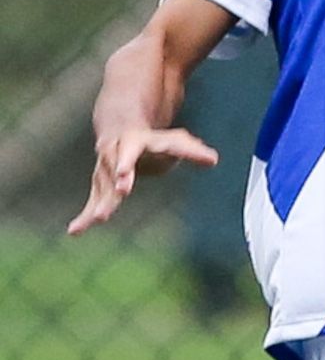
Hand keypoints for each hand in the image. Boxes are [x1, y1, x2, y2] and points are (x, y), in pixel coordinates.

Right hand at [70, 127, 218, 235]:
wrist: (122, 128)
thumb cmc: (156, 140)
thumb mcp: (175, 141)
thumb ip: (192, 151)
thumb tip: (213, 160)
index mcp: (135, 142)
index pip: (131, 150)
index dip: (126, 161)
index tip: (123, 174)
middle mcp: (116, 154)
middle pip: (113, 168)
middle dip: (116, 181)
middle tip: (121, 192)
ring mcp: (106, 168)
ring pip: (102, 186)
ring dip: (101, 203)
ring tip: (99, 219)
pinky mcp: (101, 183)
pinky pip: (93, 200)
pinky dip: (85, 216)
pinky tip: (75, 231)